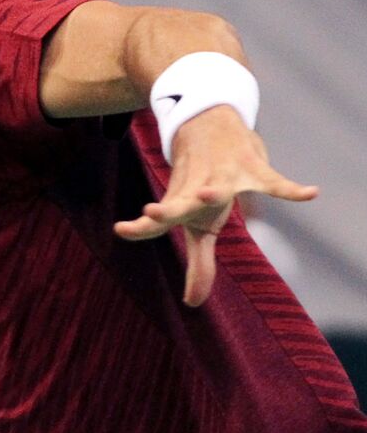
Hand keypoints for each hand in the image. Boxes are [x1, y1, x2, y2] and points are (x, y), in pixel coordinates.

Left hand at [114, 106, 317, 306]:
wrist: (210, 127)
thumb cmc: (201, 186)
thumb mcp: (200, 225)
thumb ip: (198, 265)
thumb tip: (191, 304)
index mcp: (181, 206)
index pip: (157, 222)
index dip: (140, 228)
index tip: (121, 229)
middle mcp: (196, 190)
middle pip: (181, 203)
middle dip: (168, 209)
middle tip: (152, 211)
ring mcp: (223, 176)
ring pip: (219, 185)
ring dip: (214, 190)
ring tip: (207, 195)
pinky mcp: (250, 166)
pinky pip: (273, 180)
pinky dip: (292, 189)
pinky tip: (311, 193)